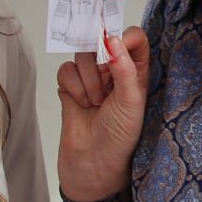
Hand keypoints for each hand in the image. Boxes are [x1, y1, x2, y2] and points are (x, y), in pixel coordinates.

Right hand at [56, 28, 150, 201]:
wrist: (93, 164)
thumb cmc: (120, 137)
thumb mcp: (131, 100)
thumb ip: (124, 68)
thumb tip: (113, 39)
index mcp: (137, 71)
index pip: (134, 37)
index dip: (123, 39)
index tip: (115, 51)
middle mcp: (114, 71)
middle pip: (101, 43)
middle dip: (100, 67)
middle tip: (106, 91)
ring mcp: (91, 78)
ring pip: (81, 56)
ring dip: (87, 81)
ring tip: (95, 103)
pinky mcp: (71, 87)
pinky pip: (65, 70)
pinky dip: (72, 87)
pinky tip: (81, 104)